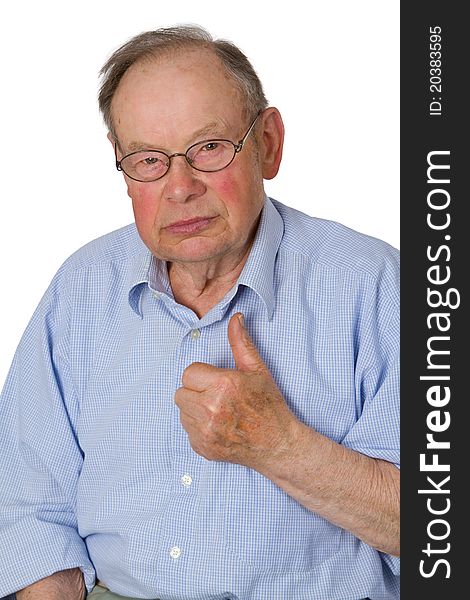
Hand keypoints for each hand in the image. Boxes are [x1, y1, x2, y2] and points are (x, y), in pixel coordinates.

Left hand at [174, 313, 298, 470]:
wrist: (278, 444)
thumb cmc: (269, 405)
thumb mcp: (258, 370)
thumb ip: (241, 343)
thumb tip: (236, 318)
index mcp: (224, 384)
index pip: (189, 373)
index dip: (203, 376)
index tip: (218, 382)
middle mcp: (211, 408)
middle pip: (181, 392)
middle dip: (196, 392)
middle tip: (217, 397)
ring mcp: (206, 430)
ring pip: (182, 412)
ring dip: (195, 410)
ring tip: (219, 412)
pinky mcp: (202, 447)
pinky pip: (187, 430)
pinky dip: (198, 429)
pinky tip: (218, 427)